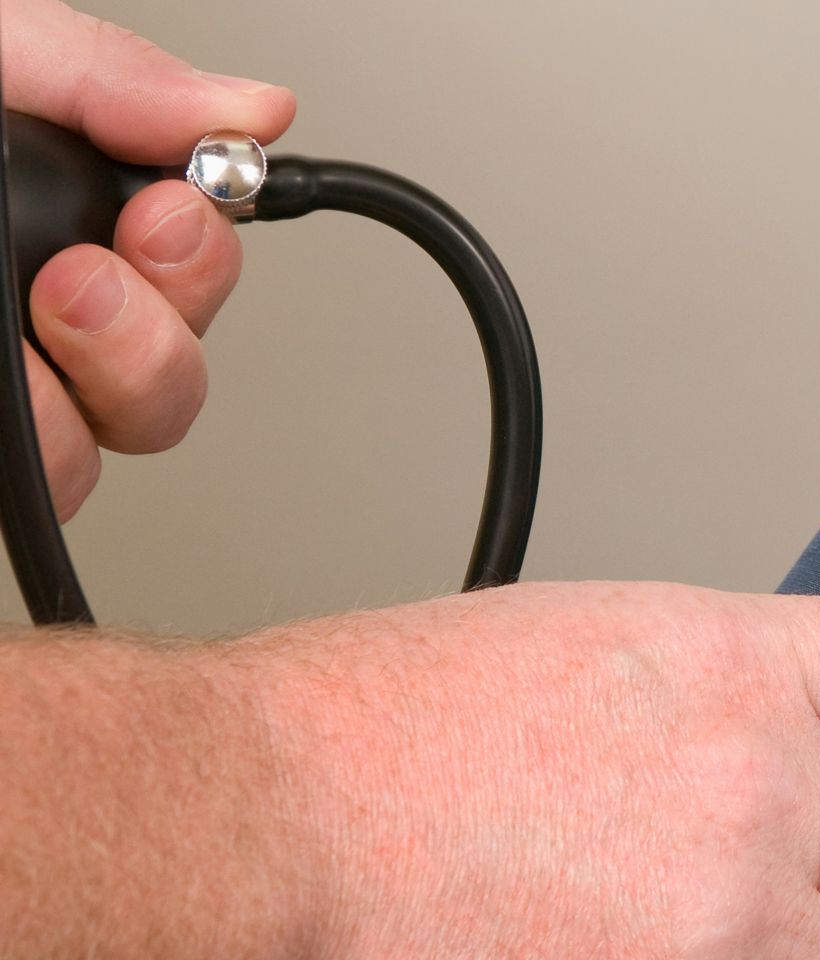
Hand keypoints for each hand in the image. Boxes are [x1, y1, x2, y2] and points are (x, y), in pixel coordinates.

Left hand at [4, 0, 294, 517]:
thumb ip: (114, 77)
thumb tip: (261, 110)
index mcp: (62, 228)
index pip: (191, 275)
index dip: (202, 259)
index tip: (163, 213)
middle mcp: (45, 324)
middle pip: (175, 387)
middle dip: (158, 334)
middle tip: (83, 276)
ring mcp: (18, 396)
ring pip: (125, 445)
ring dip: (104, 384)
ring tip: (36, 315)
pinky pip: (55, 489)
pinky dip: (44, 441)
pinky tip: (8, 379)